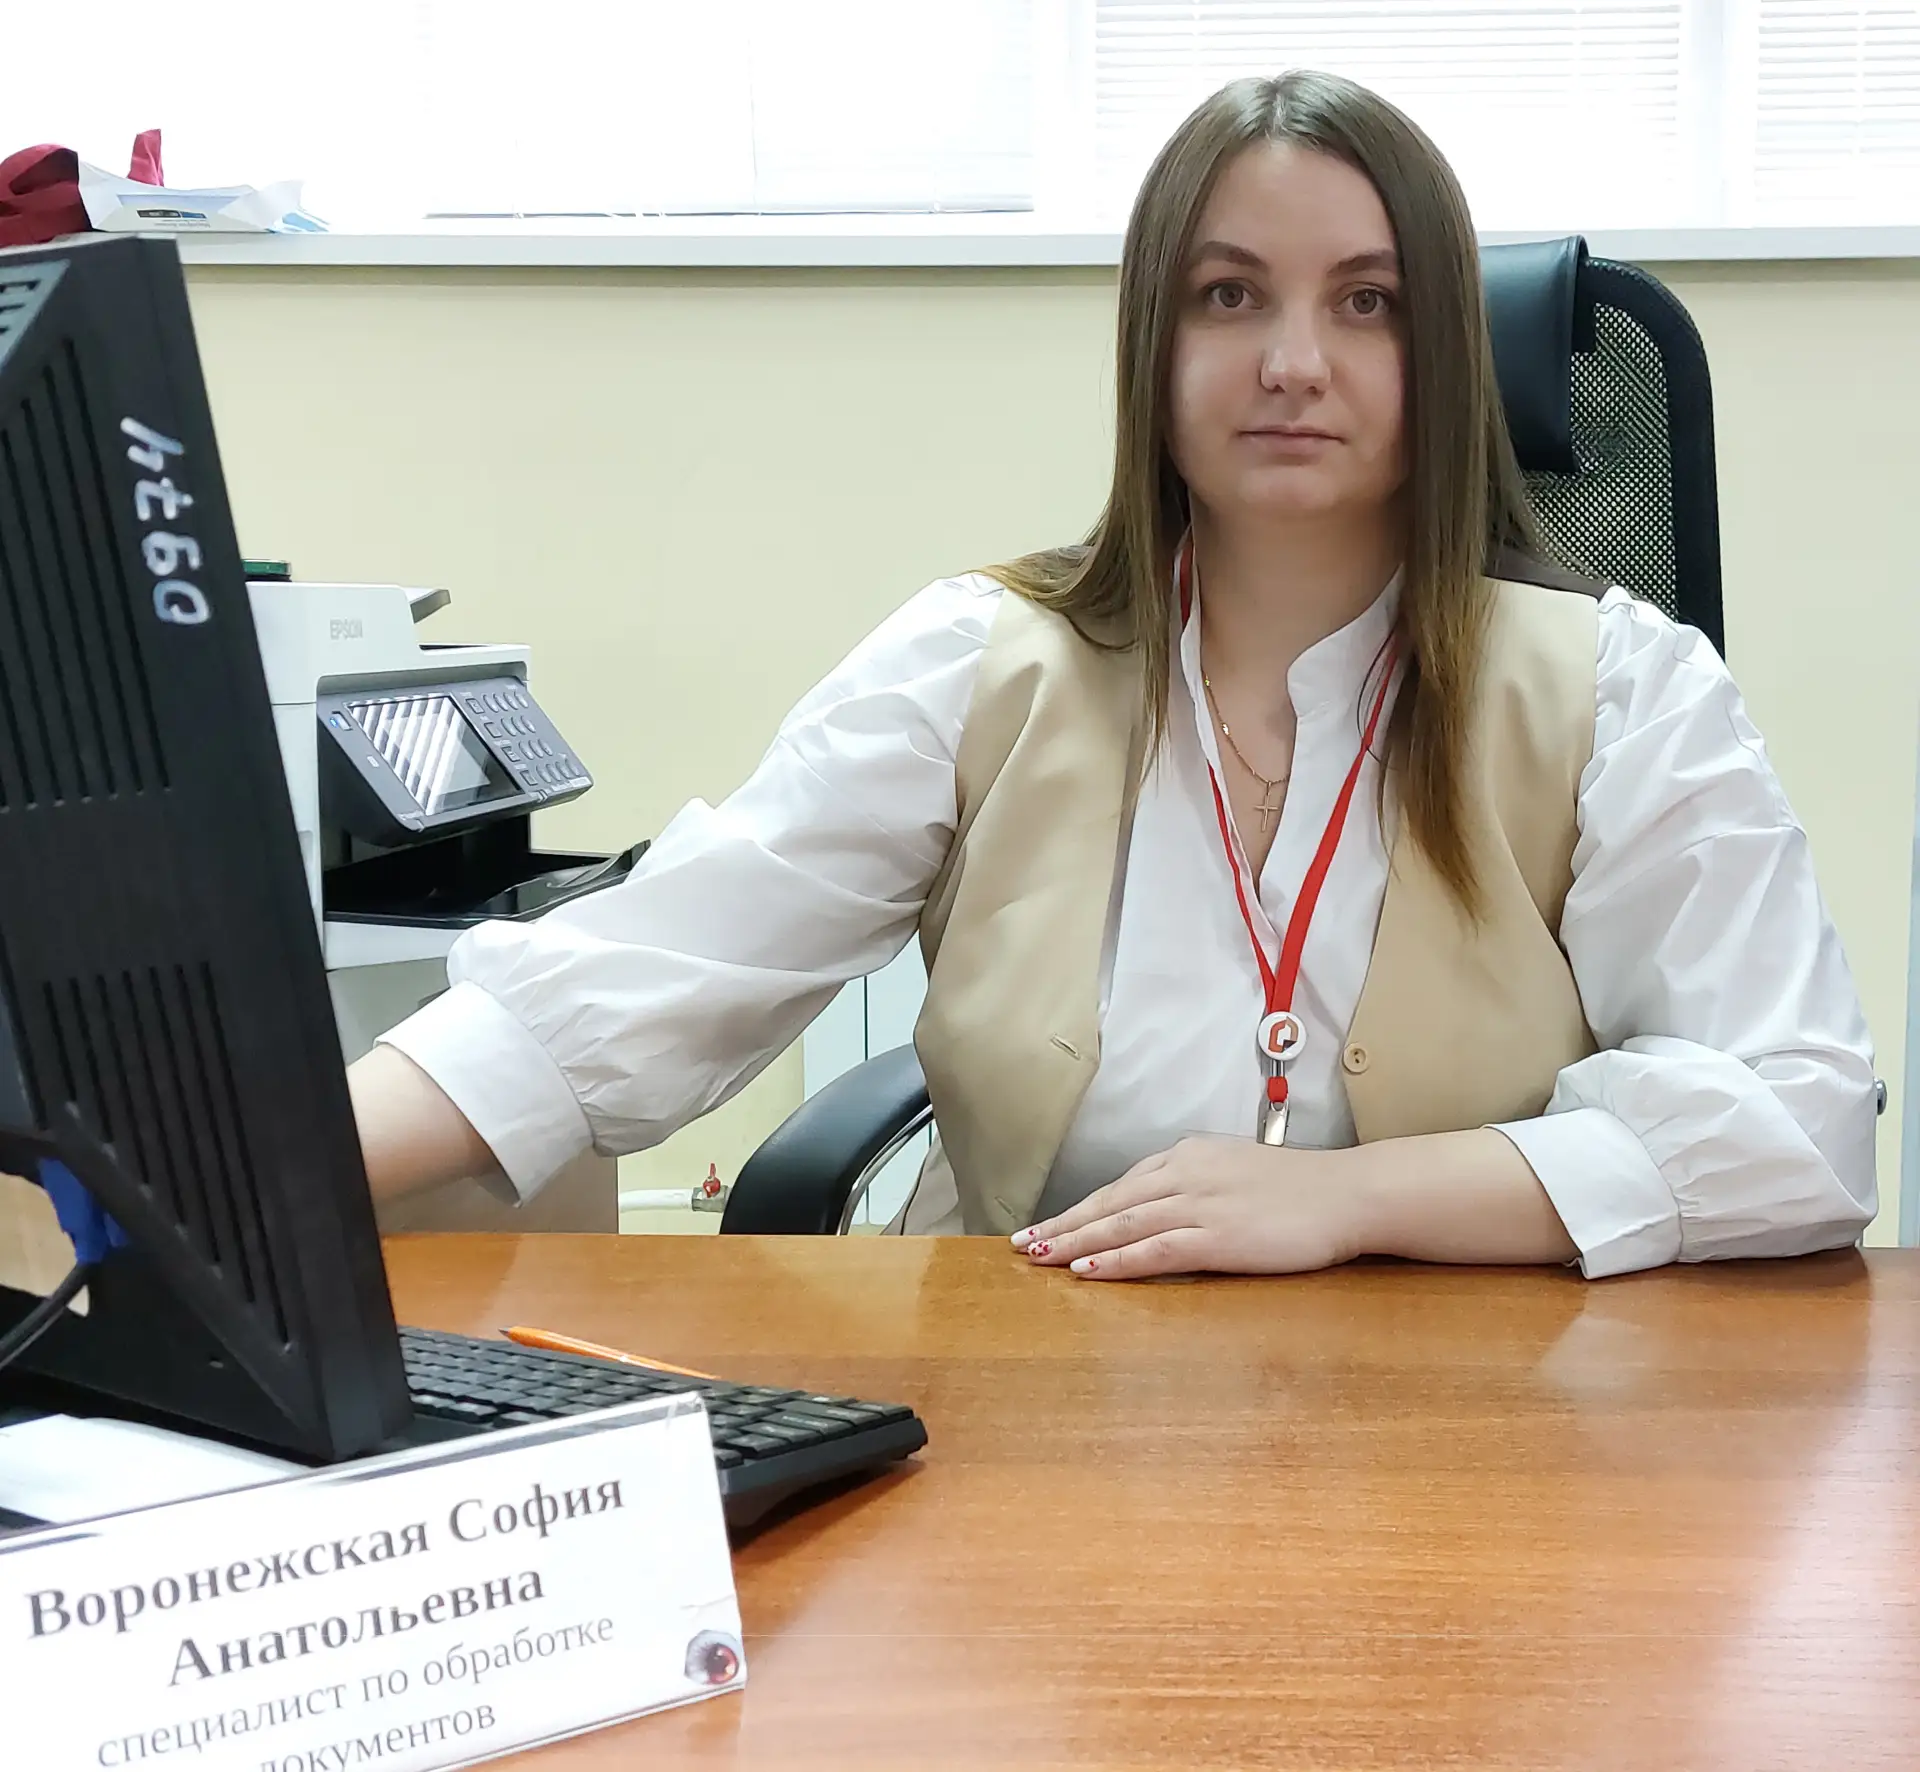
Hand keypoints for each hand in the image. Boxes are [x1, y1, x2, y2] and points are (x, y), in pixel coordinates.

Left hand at [1010, 1136, 1365, 1280]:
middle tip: (1021, 1244)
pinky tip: (1086, 1271)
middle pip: (1110, 1203)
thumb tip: (1167, 1206)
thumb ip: (1199, 1184)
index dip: (1081, 1207)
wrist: (1349, 1194)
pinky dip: (1115, 1261)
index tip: (1048, 1224)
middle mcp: (1186, 1173)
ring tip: (1040, 1259)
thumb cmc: (1302, 1190)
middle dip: (1062, 1224)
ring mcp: (1199, 1204)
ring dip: (1075, 1242)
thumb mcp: (1238, 1172)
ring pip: (1121, 1225)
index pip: (1122, 1185)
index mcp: (1190, 1155)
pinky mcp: (1216, 1236)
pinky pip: (1153, 1251)